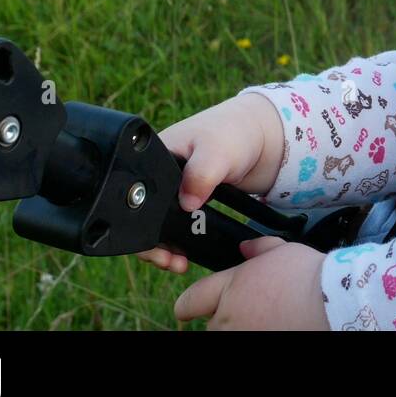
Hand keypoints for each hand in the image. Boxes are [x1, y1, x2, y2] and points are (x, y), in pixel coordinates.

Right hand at [137, 93, 284, 272]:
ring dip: (166, 245)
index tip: (156, 246)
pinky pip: (180, 224)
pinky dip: (182, 239)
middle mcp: (160, 175)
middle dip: (153, 243)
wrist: (262, 139)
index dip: (139, 224)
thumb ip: (201, 174)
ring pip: (161, 224)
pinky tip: (189, 253)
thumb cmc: (235, 133)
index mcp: (154, 156)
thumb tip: (186, 203)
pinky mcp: (192, 199)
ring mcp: (176, 189)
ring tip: (178, 263)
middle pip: (144, 215)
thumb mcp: (216, 150)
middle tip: (169, 260)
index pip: (133, 196)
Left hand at [174, 237, 328, 329]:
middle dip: (223, 315)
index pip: (188, 302)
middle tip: (249, 307)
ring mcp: (242, 336)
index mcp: (228, 289)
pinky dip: (256, 332)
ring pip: (225, 333)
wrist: (332, 301)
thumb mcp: (281, 250)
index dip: (189, 304)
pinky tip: (275, 324)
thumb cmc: (308, 275)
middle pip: (209, 323)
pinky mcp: (256, 344)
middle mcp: (227, 318)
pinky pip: (248, 339)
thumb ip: (257, 248)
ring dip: (237, 327)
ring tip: (264, 317)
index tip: (191, 307)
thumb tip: (245, 246)